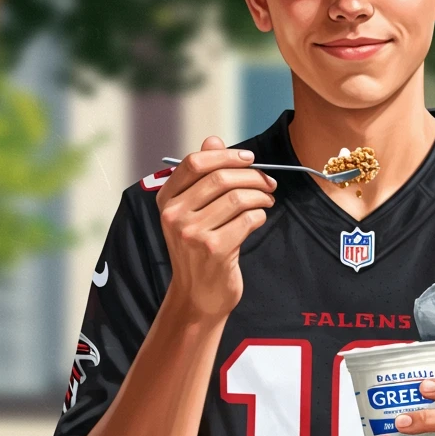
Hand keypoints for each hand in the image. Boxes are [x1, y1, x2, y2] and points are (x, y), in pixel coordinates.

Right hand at [156, 135, 276, 321]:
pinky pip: (247, 219)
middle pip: (220, 178)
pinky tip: (259, 218)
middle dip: (252, 175)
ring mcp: (192, 233)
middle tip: (269, 182)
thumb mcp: (192, 213)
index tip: (250, 159)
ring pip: (237, 197)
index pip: (195, 163)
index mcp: (166, 200)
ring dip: (261, 195)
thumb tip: (214, 140)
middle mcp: (174, 215)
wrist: (198, 296)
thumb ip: (202, 176)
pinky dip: (260, 215)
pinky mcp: (215, 249)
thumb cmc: (199, 250)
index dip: (227, 156)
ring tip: (268, 199)